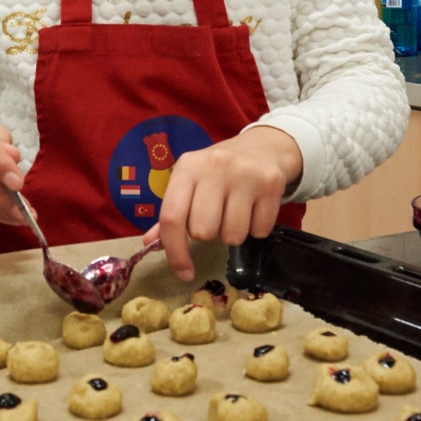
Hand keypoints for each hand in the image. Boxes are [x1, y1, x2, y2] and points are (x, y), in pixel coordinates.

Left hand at [143, 126, 302, 281]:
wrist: (262, 147)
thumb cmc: (217, 171)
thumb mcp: (190, 181)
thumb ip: (171, 212)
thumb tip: (150, 243)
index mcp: (187, 167)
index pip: (172, 216)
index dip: (174, 250)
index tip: (183, 272)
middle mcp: (214, 168)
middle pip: (203, 231)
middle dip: (207, 234)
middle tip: (214, 218)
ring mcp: (245, 175)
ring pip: (232, 236)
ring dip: (231, 234)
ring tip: (234, 212)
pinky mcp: (271, 184)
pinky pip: (259, 231)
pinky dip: (255, 229)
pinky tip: (253, 209)